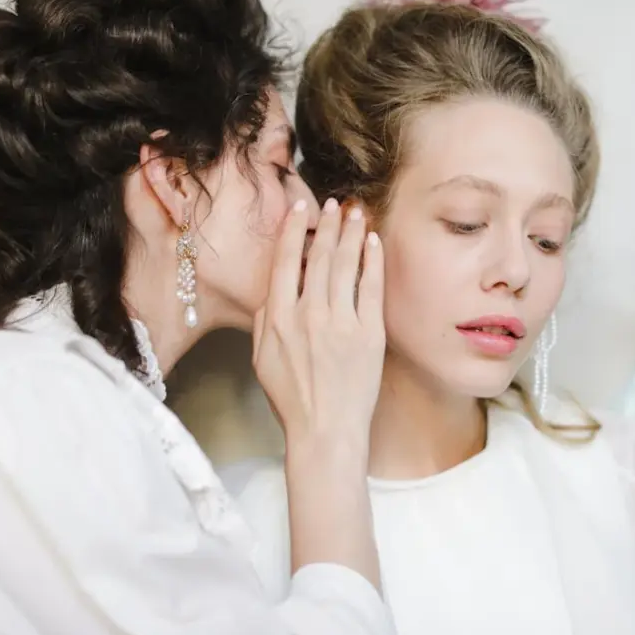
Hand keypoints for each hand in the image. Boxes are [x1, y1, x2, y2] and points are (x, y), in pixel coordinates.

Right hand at [252, 197, 384, 454]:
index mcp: (279, 318)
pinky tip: (373, 242)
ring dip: (350, 233)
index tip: (300, 209)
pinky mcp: (369, 334)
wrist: (326, 431)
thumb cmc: (292, 399)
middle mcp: (309, 315)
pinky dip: (372, 261)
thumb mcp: (261, 359)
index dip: (294, 230)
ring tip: (354, 212)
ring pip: (346, 266)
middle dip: (327, 224)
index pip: (286, 261)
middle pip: (320, 257)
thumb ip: (265, 320)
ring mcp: (341, 323)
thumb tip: (274, 290)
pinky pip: (372, 288)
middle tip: (334, 203)